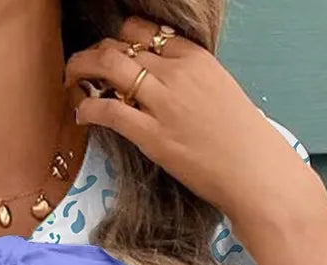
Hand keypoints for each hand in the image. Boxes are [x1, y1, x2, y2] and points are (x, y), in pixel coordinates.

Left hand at [65, 16, 325, 236]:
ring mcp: (163, 102)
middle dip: (94, 52)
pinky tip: (80, 114)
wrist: (255, 172)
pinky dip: (87, 108)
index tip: (110, 52)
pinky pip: (108, 110)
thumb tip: (164, 86)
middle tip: (81, 67)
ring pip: (109, 66)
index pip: (146, 30)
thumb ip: (190, 82)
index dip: (121, 39)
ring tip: (71, 82)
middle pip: (121, 44)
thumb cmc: (243, 141)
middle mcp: (177, 72)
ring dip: (82, 69)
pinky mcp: (152, 135)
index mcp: (195, 58)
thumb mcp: (219, 93)